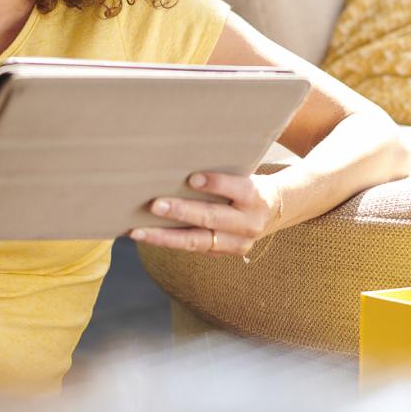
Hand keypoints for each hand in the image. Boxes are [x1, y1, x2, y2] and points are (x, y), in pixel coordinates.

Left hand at [129, 172, 280, 257]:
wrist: (272, 210)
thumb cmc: (245, 183)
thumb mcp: (243, 172)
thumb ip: (221, 169)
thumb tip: (178, 157)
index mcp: (255, 196)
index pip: (237, 188)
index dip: (215, 184)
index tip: (191, 178)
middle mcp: (248, 223)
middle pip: (212, 218)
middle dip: (181, 212)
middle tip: (154, 205)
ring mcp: (236, 243)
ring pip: (197, 241)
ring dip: (165, 236)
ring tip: (138, 231)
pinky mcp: (223, 254)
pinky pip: (192, 249)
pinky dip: (167, 242)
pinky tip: (145, 235)